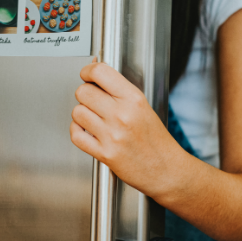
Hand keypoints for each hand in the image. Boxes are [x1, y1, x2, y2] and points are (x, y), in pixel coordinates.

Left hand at [70, 60, 183, 198]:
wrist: (165, 169)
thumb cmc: (156, 140)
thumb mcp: (143, 106)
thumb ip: (119, 90)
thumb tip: (95, 71)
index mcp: (134, 99)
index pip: (100, 73)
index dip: (88, 71)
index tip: (87, 74)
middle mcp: (122, 115)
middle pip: (83, 91)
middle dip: (85, 94)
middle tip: (92, 100)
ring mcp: (112, 135)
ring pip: (77, 112)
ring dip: (81, 114)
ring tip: (93, 118)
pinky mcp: (105, 154)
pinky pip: (76, 135)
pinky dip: (77, 131)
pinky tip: (86, 130)